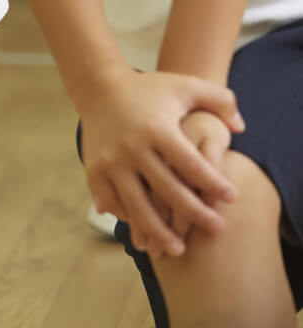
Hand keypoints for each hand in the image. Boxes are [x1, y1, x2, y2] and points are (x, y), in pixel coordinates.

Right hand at [80, 69, 242, 257]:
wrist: (98, 87)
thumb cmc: (148, 89)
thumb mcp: (184, 85)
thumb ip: (219, 99)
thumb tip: (240, 128)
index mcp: (157, 128)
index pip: (191, 163)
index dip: (214, 183)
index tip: (232, 197)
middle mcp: (132, 147)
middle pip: (167, 190)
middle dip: (195, 213)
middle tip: (216, 228)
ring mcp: (110, 161)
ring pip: (138, 205)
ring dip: (159, 230)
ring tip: (179, 249)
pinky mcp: (94, 169)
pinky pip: (114, 202)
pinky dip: (131, 218)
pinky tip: (147, 230)